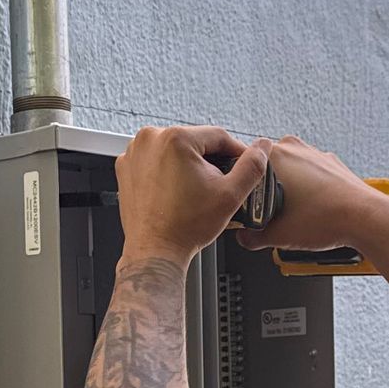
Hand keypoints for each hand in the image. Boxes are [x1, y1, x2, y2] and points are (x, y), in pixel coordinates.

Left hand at [116, 125, 271, 264]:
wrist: (156, 251)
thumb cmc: (185, 227)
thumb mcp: (230, 195)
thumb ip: (252, 166)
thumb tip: (262, 148)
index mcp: (175, 138)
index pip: (218, 136)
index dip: (236, 151)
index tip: (243, 164)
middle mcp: (150, 140)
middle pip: (195, 142)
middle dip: (210, 161)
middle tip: (218, 184)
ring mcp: (134, 153)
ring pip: (175, 151)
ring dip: (189, 165)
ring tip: (196, 191)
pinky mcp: (126, 167)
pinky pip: (156, 161)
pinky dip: (168, 172)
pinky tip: (176, 192)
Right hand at [237, 137, 387, 254]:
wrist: (366, 219)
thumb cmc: (328, 218)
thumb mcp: (279, 235)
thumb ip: (253, 237)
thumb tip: (246, 238)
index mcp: (277, 155)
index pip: (244, 164)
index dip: (242, 186)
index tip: (244, 202)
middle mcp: (295, 148)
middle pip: (267, 168)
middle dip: (264, 189)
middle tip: (266, 213)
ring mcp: (316, 154)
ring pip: (290, 171)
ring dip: (287, 189)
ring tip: (292, 214)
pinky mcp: (331, 165)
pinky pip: (310, 176)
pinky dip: (308, 191)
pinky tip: (311, 210)